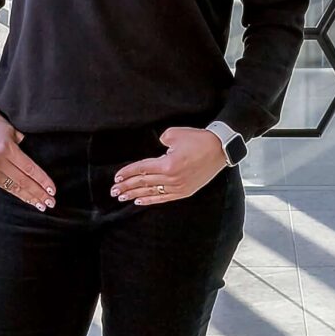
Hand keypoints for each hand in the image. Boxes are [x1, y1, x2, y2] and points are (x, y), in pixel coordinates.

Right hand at [0, 112, 55, 211]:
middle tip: (50, 202)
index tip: (52, 189)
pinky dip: (18, 194)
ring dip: (29, 198)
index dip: (42, 181)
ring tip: (41, 205)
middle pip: (23, 181)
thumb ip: (26, 146)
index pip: (29, 169)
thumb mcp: (14, 131)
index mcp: (6, 149)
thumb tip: (36, 163)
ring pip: (14, 188)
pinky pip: (5, 187)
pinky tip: (27, 198)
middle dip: (38, 193)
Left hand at [111, 126, 226, 206]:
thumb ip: (161, 141)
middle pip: (144, 183)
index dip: (128, 173)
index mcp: (167, 164)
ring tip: (122, 198)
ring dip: (135, 195)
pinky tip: (140, 202)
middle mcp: (171, 178)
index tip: (117, 177)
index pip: (142, 169)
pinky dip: (151, 200)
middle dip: (127, 187)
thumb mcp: (175, 133)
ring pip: (152, 192)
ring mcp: (178, 187)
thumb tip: (157, 149)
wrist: (220, 149)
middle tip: (114, 191)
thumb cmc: (198, 139)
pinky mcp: (185, 191)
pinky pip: (164, 198)